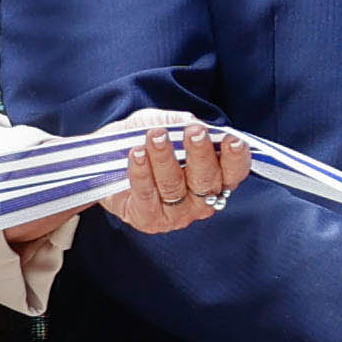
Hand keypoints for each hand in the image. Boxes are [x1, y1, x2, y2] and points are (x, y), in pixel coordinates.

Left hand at [96, 120, 250, 240]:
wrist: (105, 161)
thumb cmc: (145, 141)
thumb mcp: (162, 123)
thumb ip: (178, 122)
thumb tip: (190, 122)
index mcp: (215, 177)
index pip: (234, 172)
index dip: (236, 158)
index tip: (231, 140)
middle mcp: (201, 200)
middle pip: (207, 180)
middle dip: (201, 154)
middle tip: (194, 132)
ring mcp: (176, 214)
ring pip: (174, 186)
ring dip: (165, 158)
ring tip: (156, 136)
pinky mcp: (149, 219)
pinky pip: (147, 195)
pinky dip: (141, 172)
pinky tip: (136, 153)